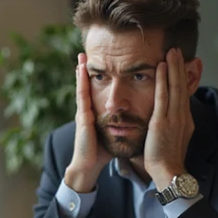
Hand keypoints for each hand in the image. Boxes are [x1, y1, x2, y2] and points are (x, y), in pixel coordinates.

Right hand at [63, 53, 112, 193]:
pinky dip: (81, 83)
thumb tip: (137, 115)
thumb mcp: (114, 132)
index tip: (100, 60)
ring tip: (81, 57)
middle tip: (85, 52)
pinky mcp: (83, 118)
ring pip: (82, 88)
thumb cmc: (103, 151)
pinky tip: (81, 73)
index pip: (97, 90)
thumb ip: (121, 122)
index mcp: (96, 113)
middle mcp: (88, 110)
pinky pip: (82, 97)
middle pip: (87, 86)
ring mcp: (83, 113)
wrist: (90, 165)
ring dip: (81, 72)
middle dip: (85, 69)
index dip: (98, 76)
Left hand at [143, 48, 195, 191]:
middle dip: (180, 66)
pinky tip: (161, 66)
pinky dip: (162, 80)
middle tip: (177, 49)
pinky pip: (163, 96)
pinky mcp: (162, 122)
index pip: (184, 94)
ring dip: (173, 67)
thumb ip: (172, 126)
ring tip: (171, 51)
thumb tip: (168, 118)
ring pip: (175, 87)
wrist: (169, 173)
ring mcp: (173, 118)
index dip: (183, 77)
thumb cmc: (167, 161)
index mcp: (185, 120)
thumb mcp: (173, 139)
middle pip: (183, 86)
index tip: (181, 63)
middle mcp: (182, 116)